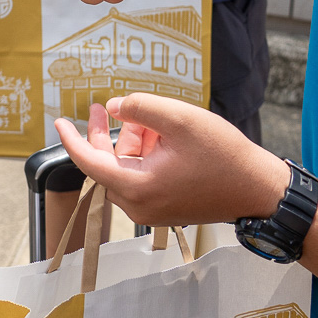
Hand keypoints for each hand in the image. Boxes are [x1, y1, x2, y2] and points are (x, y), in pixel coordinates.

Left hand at [53, 95, 289, 226]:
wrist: (260, 190)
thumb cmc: (224, 156)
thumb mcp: (180, 119)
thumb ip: (141, 108)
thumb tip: (113, 107)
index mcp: (138, 188)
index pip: (89, 163)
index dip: (72, 139)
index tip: (58, 121)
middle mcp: (139, 206)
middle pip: (107, 165)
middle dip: (106, 134)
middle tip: (101, 106)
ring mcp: (153, 210)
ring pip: (126, 169)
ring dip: (132, 141)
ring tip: (150, 119)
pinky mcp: (166, 208)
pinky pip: (142, 178)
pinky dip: (145, 155)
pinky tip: (161, 135)